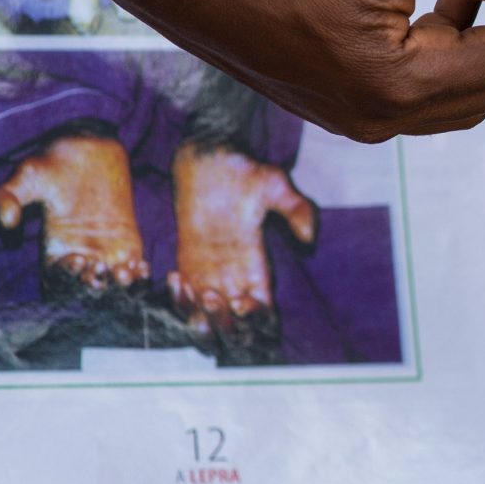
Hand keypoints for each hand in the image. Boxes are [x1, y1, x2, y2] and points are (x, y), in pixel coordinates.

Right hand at [0, 133, 147, 290]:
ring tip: (124, 270)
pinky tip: (140, 266)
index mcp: (52, 254)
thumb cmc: (51, 167)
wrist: (86, 153)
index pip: (57, 283)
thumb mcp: (24, 178)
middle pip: (86, 293)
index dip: (67, 277)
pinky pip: (132, 274)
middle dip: (95, 288)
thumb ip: (7, 198)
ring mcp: (104, 257)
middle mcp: (78, 262)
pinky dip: (137, 278)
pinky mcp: (126, 250)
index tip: (78, 259)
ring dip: (119, 287)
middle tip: (104, 268)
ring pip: (112, 288)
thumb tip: (7, 221)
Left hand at [168, 144, 315, 333]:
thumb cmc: (245, 169)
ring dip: (203, 315)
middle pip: (235, 326)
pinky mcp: (186, 261)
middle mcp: (235, 277)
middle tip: (218, 297)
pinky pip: (183, 297)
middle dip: (227, 326)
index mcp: (259, 267)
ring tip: (200, 289)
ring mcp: (210, 272)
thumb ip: (298, 211)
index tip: (245, 301)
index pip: (264, 315)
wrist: (209, 157)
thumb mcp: (277, 187)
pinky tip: (176, 276)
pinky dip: (178, 299)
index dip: (257, 321)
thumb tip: (308, 239)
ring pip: (208, 318)